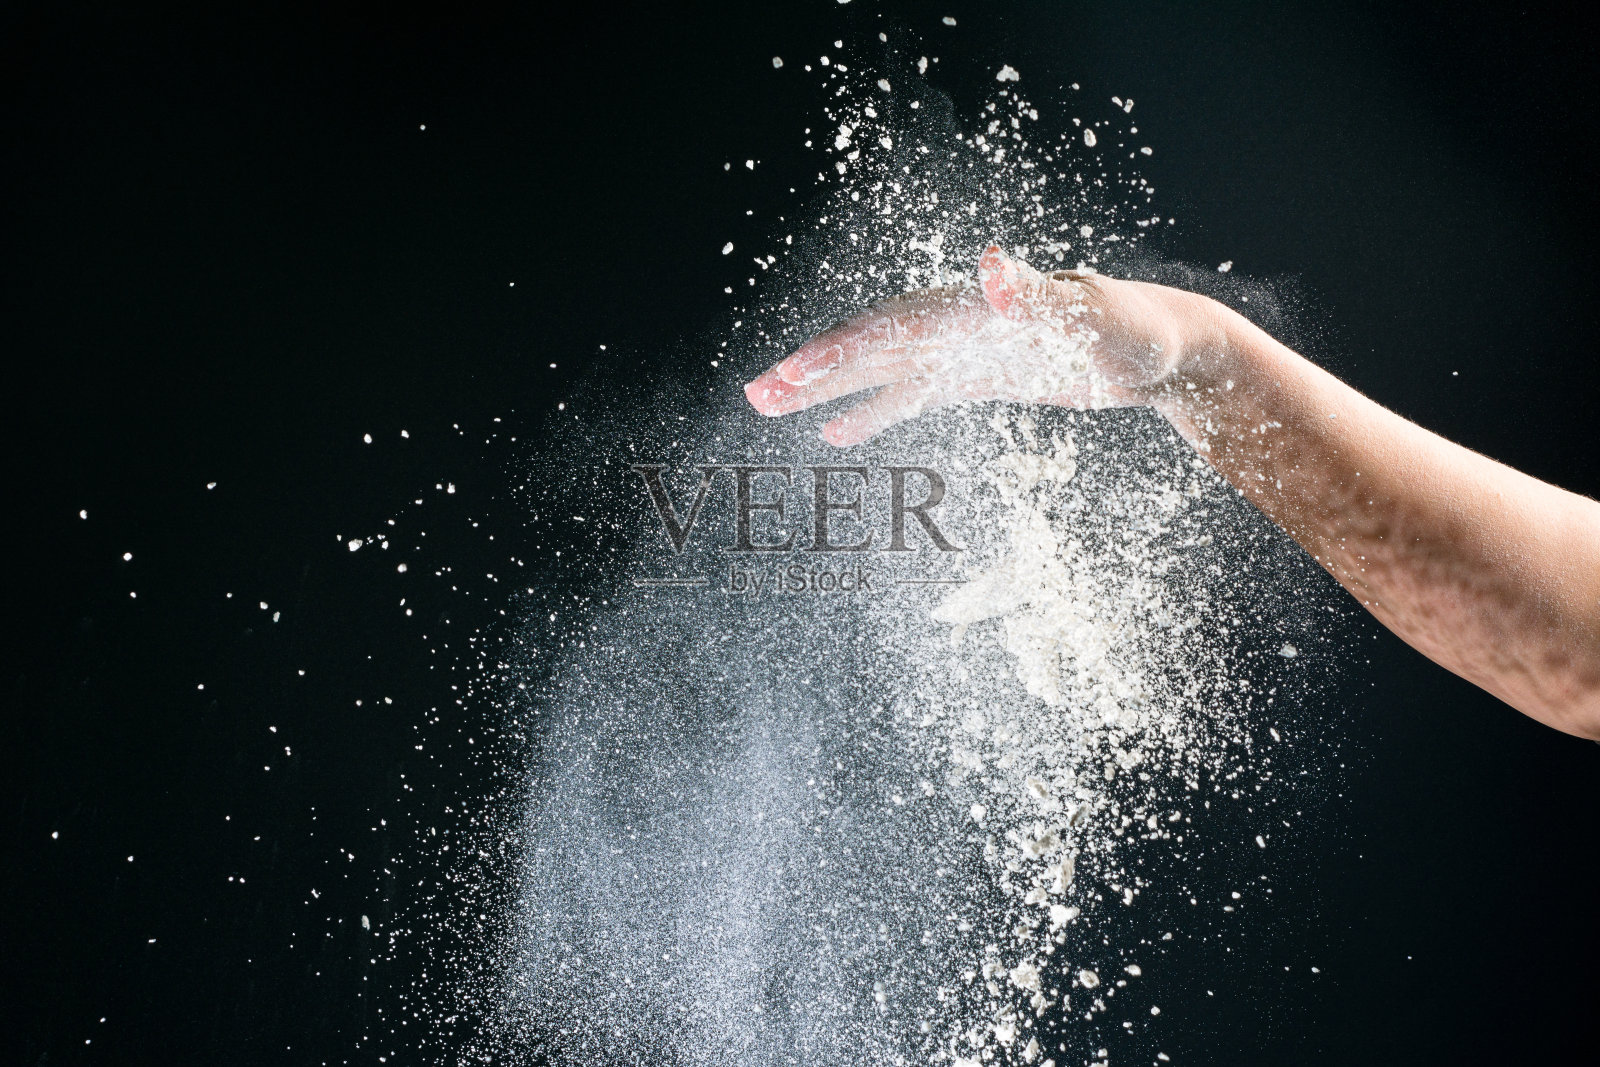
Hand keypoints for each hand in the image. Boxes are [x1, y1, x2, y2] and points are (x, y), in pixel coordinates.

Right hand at [744, 246, 1210, 444]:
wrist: (1166, 349)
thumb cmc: (1136, 326)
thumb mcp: (1093, 314)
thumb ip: (1036, 293)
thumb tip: (988, 265)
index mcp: (971, 307)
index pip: (891, 329)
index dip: (840, 353)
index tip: (794, 375)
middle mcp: (957, 323)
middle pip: (869, 346)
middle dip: (811, 371)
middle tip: (755, 395)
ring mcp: (962, 350)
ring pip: (879, 371)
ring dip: (826, 390)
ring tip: (769, 408)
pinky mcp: (976, 377)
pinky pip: (912, 395)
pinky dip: (873, 411)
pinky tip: (837, 434)